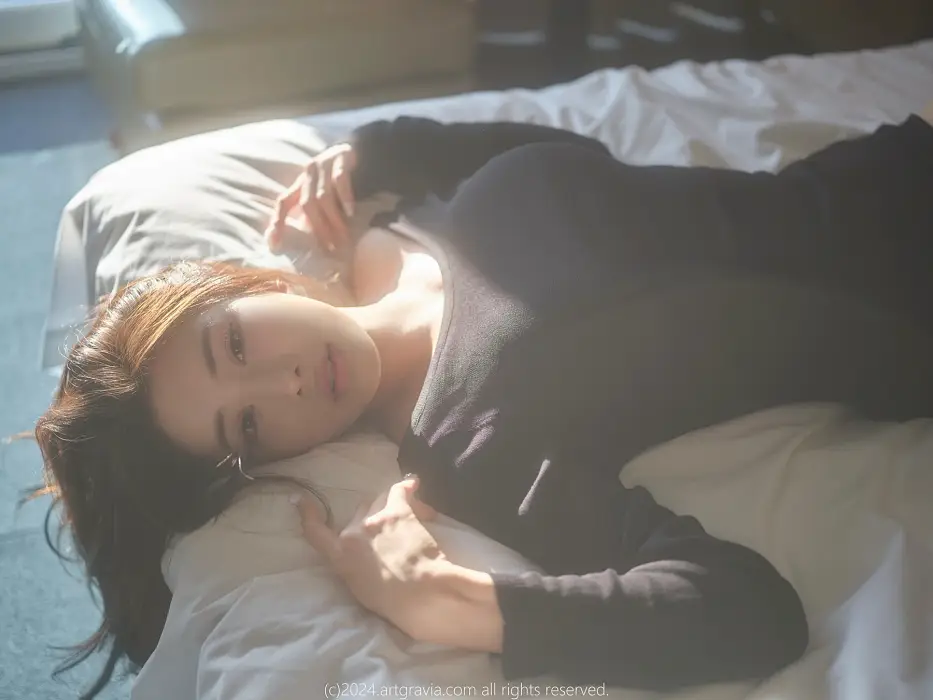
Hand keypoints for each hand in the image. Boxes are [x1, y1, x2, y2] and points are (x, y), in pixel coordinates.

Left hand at [266, 142, 357, 253]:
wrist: (364, 152)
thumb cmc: (342, 182)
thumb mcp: (325, 195)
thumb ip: (316, 212)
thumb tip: (316, 240)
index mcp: (300, 184)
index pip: (283, 202)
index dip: (277, 221)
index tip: (275, 243)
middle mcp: (308, 173)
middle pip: (307, 205)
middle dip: (318, 229)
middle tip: (330, 248)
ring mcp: (324, 164)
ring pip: (323, 197)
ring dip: (333, 219)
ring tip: (343, 237)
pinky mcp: (342, 158)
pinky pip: (341, 181)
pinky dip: (345, 198)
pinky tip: (350, 212)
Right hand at [297, 476, 452, 639]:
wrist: (422, 595)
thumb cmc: (394, 602)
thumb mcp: (361, 588)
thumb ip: (354, 564)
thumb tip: (362, 553)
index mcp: (340, 557)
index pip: (315, 532)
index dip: (307, 514)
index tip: (300, 499)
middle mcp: (354, 533)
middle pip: (359, 511)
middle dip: (371, 516)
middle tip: (390, 528)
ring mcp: (375, 519)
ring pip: (379, 499)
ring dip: (390, 504)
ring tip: (411, 513)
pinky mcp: (399, 510)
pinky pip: (399, 490)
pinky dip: (407, 488)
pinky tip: (413, 485)